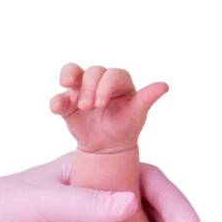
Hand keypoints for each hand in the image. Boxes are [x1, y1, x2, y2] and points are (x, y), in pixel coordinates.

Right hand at [50, 64, 167, 153]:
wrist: (108, 148)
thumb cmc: (126, 128)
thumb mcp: (137, 115)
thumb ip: (147, 99)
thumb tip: (165, 85)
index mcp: (119, 81)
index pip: (112, 75)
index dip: (105, 86)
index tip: (101, 104)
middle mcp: (100, 80)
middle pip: (92, 72)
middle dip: (88, 88)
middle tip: (89, 108)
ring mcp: (83, 89)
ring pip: (72, 73)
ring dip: (70, 81)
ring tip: (70, 95)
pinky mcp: (68, 101)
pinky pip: (59, 96)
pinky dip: (56, 101)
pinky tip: (56, 109)